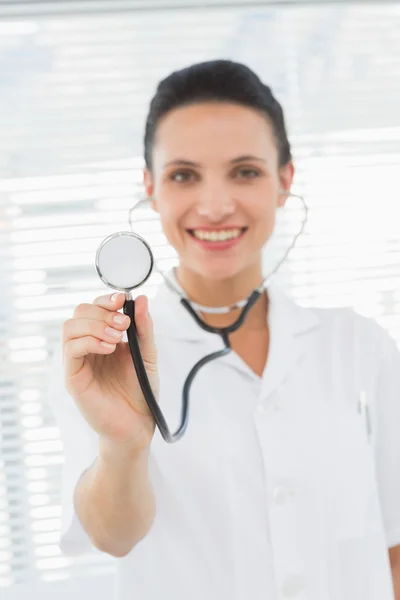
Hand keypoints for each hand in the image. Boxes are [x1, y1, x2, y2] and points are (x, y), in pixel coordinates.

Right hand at [62, 292, 157, 451]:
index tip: (122, 299)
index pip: (94, 307)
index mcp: (103, 337)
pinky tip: (109, 348)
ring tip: (118, 338)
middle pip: (79, 312)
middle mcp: (87, 346)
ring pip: (70, 327)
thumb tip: (140, 298)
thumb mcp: (147, 353)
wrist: (138, 424)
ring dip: (96, 325)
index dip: (105, 299)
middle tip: (124, 324)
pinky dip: (90, 342)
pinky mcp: (73, 377)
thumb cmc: (140, 390)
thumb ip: (143, 328)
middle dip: (102, 312)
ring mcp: (78, 362)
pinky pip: (71, 350)